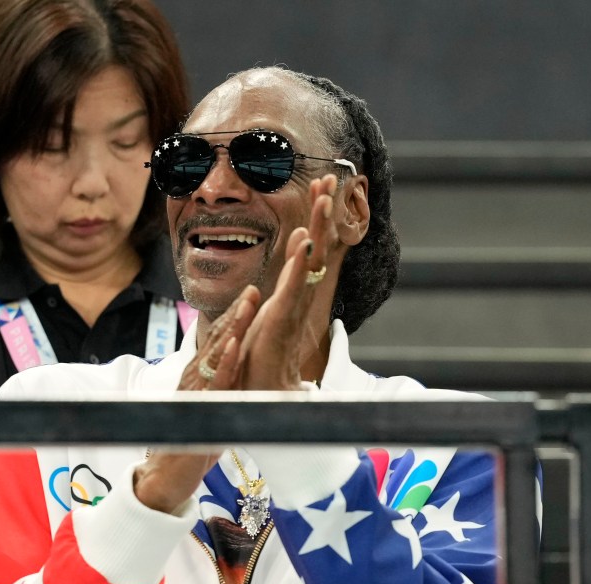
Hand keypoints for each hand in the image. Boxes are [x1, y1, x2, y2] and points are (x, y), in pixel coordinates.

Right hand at [135, 288, 261, 513]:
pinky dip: (226, 362)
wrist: (166, 476)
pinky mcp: (197, 411)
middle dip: (237, 313)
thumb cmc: (192, 442)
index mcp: (199, 376)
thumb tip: (237, 370)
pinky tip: (236, 346)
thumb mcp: (213, 408)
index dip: (236, 316)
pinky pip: (215, 384)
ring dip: (233, 328)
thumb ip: (223, 388)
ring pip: (216, 355)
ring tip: (248, 306)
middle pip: (217, 340)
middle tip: (254, 288)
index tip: (252, 293)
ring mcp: (194, 393)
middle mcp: (193, 379)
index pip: (219, 340)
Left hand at [238, 174, 337, 389]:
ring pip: (309, 261)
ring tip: (323, 197)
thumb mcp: (263, 321)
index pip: (309, 249)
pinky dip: (298, 265)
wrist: (261, 398)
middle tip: (329, 178)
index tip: (321, 188)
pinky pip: (292, 288)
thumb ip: (272, 301)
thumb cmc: (261, 363)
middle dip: (322, 212)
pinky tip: (303, 241)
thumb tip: (275, 288)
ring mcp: (292, 307)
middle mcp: (296, 297)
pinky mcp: (282, 321)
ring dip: (317, 227)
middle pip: (316, 247)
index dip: (316, 219)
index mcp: (292, 294)